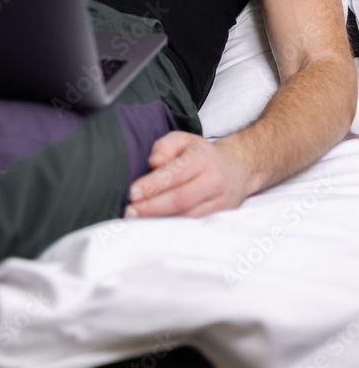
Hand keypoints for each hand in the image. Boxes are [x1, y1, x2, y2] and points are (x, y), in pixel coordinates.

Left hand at [123, 131, 249, 218]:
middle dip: (152, 207)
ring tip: (138, 220)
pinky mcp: (221, 216)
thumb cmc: (202, 154)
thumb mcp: (184, 140)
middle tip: (130, 211)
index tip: (133, 192)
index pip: (175, 174)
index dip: (152, 185)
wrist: (237, 168)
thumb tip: (154, 163)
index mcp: (202, 159)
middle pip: (181, 199)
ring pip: (188, 216)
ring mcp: (220, 201)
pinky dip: (174, 227)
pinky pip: (195, 225)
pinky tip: (157, 226)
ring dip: (161, 220)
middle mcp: (214, 181)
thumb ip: (165, 146)